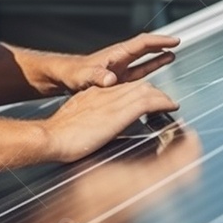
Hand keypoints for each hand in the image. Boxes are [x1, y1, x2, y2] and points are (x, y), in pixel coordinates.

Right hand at [41, 80, 178, 162]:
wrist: (51, 137)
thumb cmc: (57, 138)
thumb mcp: (74, 124)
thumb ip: (88, 123)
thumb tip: (96, 133)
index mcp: (92, 96)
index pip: (121, 87)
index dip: (137, 92)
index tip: (145, 101)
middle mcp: (103, 93)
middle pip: (135, 85)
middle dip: (152, 92)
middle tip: (163, 101)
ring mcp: (112, 101)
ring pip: (145, 89)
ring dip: (161, 96)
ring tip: (170, 103)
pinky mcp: (119, 111)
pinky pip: (148, 101)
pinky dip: (163, 102)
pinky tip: (171, 106)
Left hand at [58, 32, 179, 92]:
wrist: (61, 78)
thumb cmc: (71, 74)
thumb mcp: (84, 76)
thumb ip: (97, 77)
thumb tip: (111, 80)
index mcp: (115, 54)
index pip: (142, 43)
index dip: (159, 42)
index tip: (174, 41)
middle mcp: (119, 59)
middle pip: (144, 48)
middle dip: (161, 45)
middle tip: (177, 43)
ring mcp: (118, 68)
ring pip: (142, 61)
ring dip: (156, 58)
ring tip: (172, 55)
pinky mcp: (115, 79)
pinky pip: (136, 73)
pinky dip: (147, 72)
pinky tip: (154, 75)